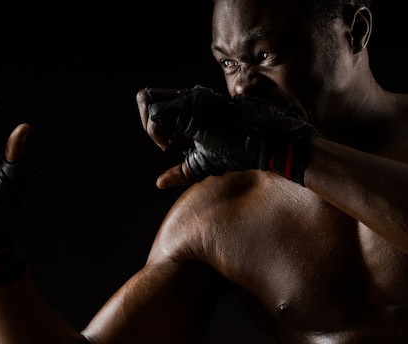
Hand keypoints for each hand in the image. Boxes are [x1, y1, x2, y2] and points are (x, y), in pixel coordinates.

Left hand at [136, 86, 316, 187]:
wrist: (261, 144)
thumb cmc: (237, 151)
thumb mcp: (203, 163)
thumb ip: (181, 172)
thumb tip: (158, 183)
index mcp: (191, 107)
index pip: (155, 102)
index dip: (152, 123)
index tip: (167, 143)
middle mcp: (189, 99)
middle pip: (146, 97)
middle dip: (146, 121)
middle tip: (165, 142)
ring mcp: (192, 100)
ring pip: (148, 100)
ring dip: (151, 125)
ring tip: (168, 142)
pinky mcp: (194, 107)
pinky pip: (159, 111)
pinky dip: (156, 129)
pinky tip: (171, 143)